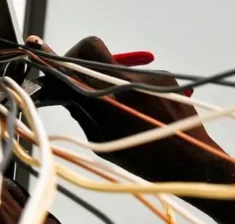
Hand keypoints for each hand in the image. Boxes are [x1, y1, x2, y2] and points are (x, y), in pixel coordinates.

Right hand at [35, 37, 231, 184]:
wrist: (193, 164)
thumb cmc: (148, 162)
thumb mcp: (104, 142)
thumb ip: (82, 112)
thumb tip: (64, 93)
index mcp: (107, 98)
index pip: (72, 62)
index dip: (54, 58)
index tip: (41, 54)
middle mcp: (127, 80)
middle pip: (93, 49)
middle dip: (79, 59)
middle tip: (76, 79)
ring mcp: (150, 76)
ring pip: (116, 64)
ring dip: (107, 77)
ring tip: (117, 107)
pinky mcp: (166, 78)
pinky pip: (138, 75)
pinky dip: (131, 87)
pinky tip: (140, 110)